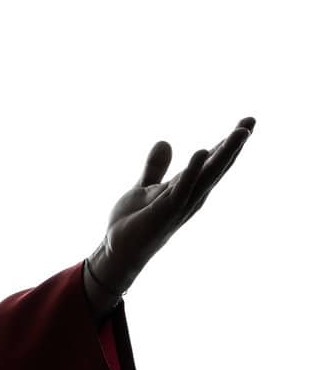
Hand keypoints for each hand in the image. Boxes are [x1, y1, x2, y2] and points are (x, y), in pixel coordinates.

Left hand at [91, 115, 255, 292]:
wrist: (117, 249)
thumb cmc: (133, 222)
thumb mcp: (145, 187)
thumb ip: (156, 167)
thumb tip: (165, 142)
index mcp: (187, 187)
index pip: (211, 162)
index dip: (228, 142)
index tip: (247, 122)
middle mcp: (190, 195)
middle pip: (216, 166)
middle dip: (234, 144)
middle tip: (251, 121)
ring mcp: (180, 204)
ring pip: (207, 175)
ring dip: (223, 153)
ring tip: (240, 132)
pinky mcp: (166, 211)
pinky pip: (182, 188)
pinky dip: (193, 171)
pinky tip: (201, 152)